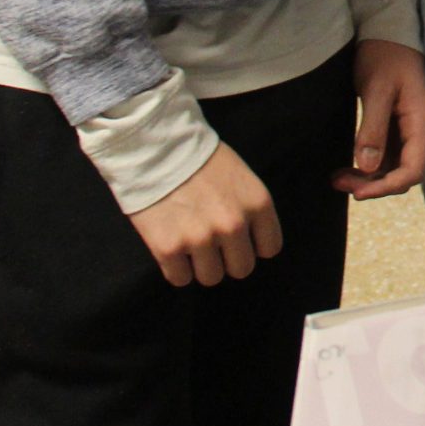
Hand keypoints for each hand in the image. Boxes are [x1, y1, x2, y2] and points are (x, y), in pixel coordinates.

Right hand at [128, 143, 280, 286]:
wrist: (155, 146)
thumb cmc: (198, 158)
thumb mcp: (240, 176)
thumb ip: (248, 208)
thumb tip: (250, 240)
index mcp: (257, 204)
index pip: (269, 248)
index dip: (252, 245)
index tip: (238, 239)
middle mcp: (234, 224)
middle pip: (241, 269)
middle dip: (227, 259)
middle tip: (211, 243)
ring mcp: (201, 238)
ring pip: (211, 277)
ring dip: (200, 265)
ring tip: (189, 243)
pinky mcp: (169, 248)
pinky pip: (180, 279)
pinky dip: (175, 268)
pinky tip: (172, 248)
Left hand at [334, 39, 424, 199]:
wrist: (387, 32)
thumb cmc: (384, 56)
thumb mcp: (376, 90)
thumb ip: (373, 129)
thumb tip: (368, 167)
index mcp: (422, 124)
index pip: (412, 171)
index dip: (386, 187)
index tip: (357, 193)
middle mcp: (420, 132)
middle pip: (402, 174)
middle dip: (373, 185)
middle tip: (339, 182)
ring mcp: (408, 131)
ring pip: (392, 168)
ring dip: (367, 178)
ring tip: (337, 178)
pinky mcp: (396, 128)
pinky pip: (385, 157)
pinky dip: (367, 166)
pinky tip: (346, 167)